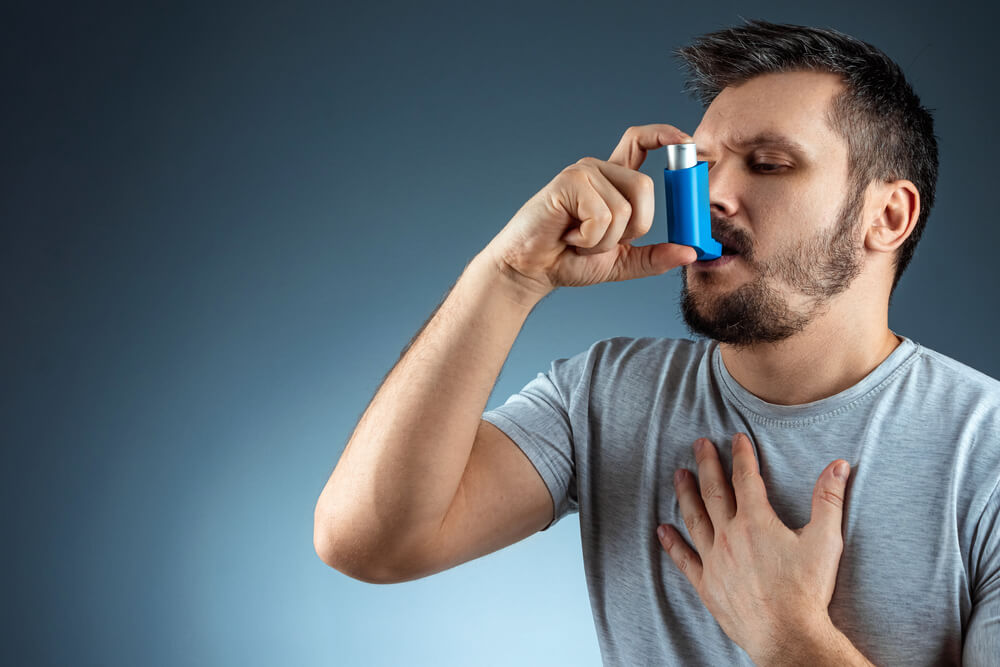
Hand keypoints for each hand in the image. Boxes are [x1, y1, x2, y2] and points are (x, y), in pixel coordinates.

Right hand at [482, 124, 698, 305]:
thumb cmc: (568, 260)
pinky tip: (568, 238)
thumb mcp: (622, 262)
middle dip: (633, 227)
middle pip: (645, 187)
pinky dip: (589, 239)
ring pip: (624, 208)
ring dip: (604, 240)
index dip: (665, 135)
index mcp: (613, 181)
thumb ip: (655, 257)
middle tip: (601, 241)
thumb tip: (690, 252)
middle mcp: (598, 170)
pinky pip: (601, 215)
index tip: (686, 142)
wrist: (530, 271)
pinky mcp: (568, 182)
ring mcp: (582, 173)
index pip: (640, 142)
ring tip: (579, 240)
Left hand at [657, 433, 851, 664]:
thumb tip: (838, 465)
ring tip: (679, 474)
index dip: (741, 455)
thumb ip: (829, 499)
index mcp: (756, 522)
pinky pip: (684, 559)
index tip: (737, 438)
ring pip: (694, 518)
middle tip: (699, 443)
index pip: (746, 478)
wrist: (788, 636)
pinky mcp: (707, 584)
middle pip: (714, 491)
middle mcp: (729, 536)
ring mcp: (714, 560)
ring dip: (686, 494)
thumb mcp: (825, 541)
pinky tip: (662, 530)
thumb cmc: (807, 591)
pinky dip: (672, 544)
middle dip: (707, 464)